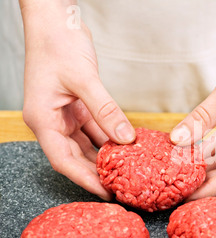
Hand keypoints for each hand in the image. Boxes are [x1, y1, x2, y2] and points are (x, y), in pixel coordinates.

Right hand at [20, 0, 134, 199]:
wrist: (55, 20)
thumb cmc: (57, 43)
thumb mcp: (84, 79)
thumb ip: (106, 110)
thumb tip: (126, 139)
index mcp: (43, 119)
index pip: (63, 159)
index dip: (85, 179)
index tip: (106, 192)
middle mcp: (52, 121)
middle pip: (75, 157)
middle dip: (97, 173)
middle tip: (121, 188)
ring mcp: (64, 114)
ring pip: (86, 145)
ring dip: (105, 157)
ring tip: (126, 173)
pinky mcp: (78, 106)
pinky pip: (95, 129)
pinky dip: (109, 138)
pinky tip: (125, 147)